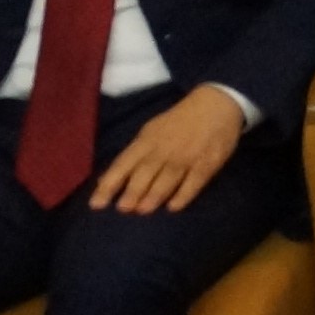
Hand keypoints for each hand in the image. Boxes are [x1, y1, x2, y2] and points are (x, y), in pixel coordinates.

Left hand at [88, 86, 246, 214]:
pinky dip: (184, 194)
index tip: (96, 204)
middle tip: (124, 209)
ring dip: (154, 195)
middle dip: (133, 191)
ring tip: (143, 210)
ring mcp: (187, 156)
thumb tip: (104, 181)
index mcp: (147, 141)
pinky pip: (194, 181)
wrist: (217, 104)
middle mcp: (164, 149)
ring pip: (168, 178)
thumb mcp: (150, 132)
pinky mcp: (208, 162)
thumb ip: (131, 157)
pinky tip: (174, 207)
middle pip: (146, 172)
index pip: (123, 164)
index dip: (109, 184)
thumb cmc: (178, 122)